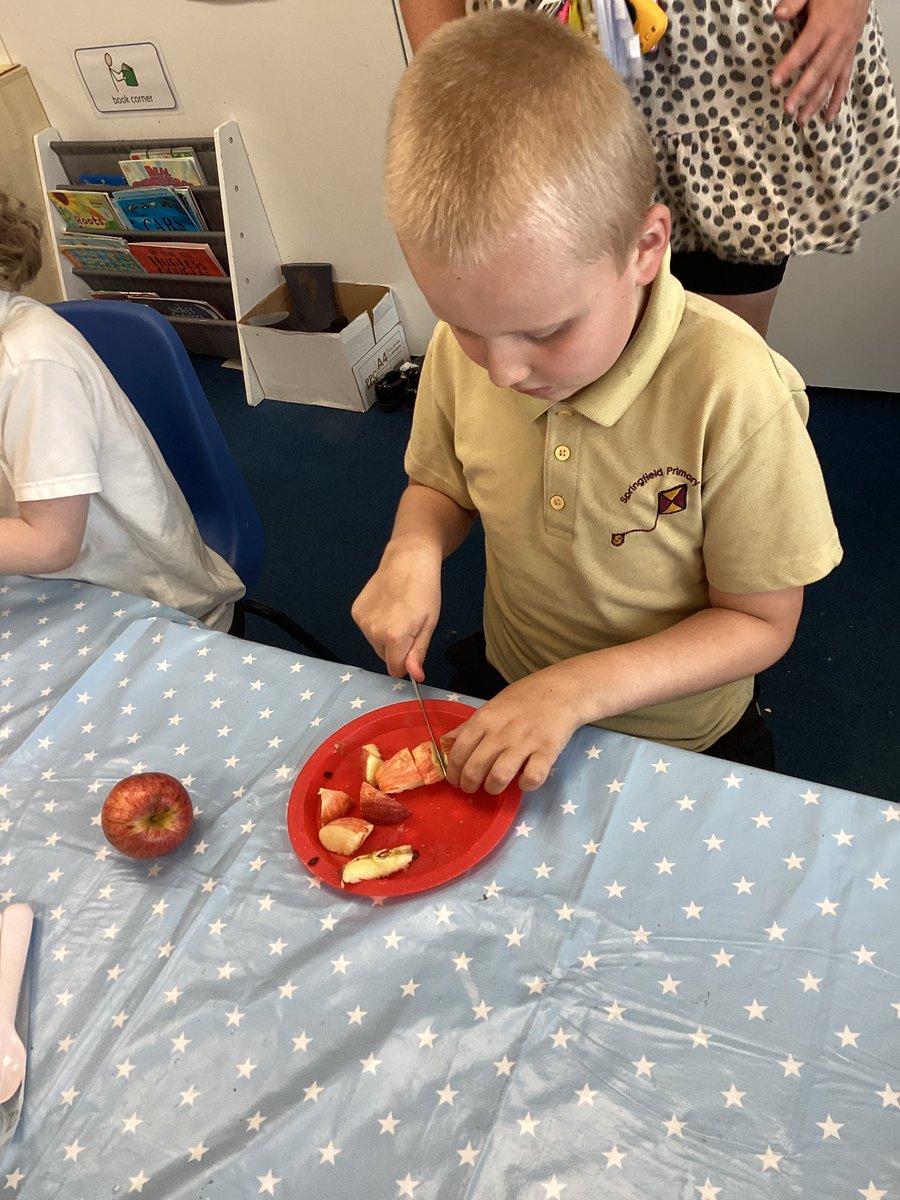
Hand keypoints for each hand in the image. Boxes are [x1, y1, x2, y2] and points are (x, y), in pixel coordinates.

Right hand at [350, 544, 440, 679]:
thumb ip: (418, 653)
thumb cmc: (425, 590)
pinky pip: (367, 629)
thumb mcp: (429, 624)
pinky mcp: (355, 611)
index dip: (406, 663)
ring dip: (385, 636)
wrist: (408, 559)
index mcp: (394, 637)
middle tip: (410, 624)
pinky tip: (386, 606)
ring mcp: (361, 621)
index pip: (395, 669)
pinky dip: (376, 624)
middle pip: (385, 656)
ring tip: (398, 612)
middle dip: (397, 648)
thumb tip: (415, 677)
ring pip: (375, 643)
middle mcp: (373, 631)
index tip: (414, 647)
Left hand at [444, 668, 584, 794]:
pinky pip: (532, 778)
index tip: (455, 780)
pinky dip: (526, 785)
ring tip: (494, 786)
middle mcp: (501, 732)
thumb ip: (469, 726)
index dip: (452, 771)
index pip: (458, 751)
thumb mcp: (491, 706)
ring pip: (498, 777)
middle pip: (475, 768)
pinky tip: (524, 781)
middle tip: (472, 787)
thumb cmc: (525, 698)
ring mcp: (524, 742)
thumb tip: (445, 743)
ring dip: (493, 787)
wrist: (563, 689)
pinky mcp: (547, 751)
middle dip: (469, 784)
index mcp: (485, 719)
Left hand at [771, 0, 870, 123]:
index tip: (775, 83)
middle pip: (818, 70)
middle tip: (787, 110)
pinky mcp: (851, 53)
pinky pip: (845, 80)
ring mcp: (845, 48)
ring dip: (817, 101)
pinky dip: (837, 99)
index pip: (804, 48)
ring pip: (831, 79)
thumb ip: (794, 2)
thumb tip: (778, 15)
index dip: (789, 66)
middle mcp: (837, 39)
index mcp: (824, 23)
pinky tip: (827, 117)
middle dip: (803, 92)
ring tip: (802, 120)